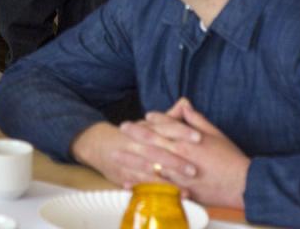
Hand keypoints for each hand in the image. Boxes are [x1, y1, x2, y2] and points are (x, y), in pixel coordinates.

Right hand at [71, 122, 189, 190]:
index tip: (199, 137)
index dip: (182, 132)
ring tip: (186, 190)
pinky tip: (169, 198)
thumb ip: (169, 117)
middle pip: (159, 151)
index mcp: (147, 129)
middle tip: (194, 170)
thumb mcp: (148, 124)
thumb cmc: (132, 136)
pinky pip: (142, 185)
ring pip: (150, 171)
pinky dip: (154, 192)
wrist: (100, 146)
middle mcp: (139, 144)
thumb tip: (185, 102)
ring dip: (167, 181)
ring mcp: (132, 161)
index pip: (166, 127)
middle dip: (176, 161)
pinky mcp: (127, 176)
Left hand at [120, 99, 249, 208]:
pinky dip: (141, 185)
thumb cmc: (231, 158)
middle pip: (153, 142)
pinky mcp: (181, 190)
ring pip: (150, 164)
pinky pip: (156, 187)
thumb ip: (197, 120)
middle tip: (122, 128)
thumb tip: (185, 106)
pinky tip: (129, 182)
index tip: (145, 116)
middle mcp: (181, 155)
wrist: (243, 184)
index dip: (156, 119)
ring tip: (116, 154)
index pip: (168, 125)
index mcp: (189, 140)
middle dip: (136, 134)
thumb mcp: (215, 134)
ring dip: (132, 159)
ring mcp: (179, 174)